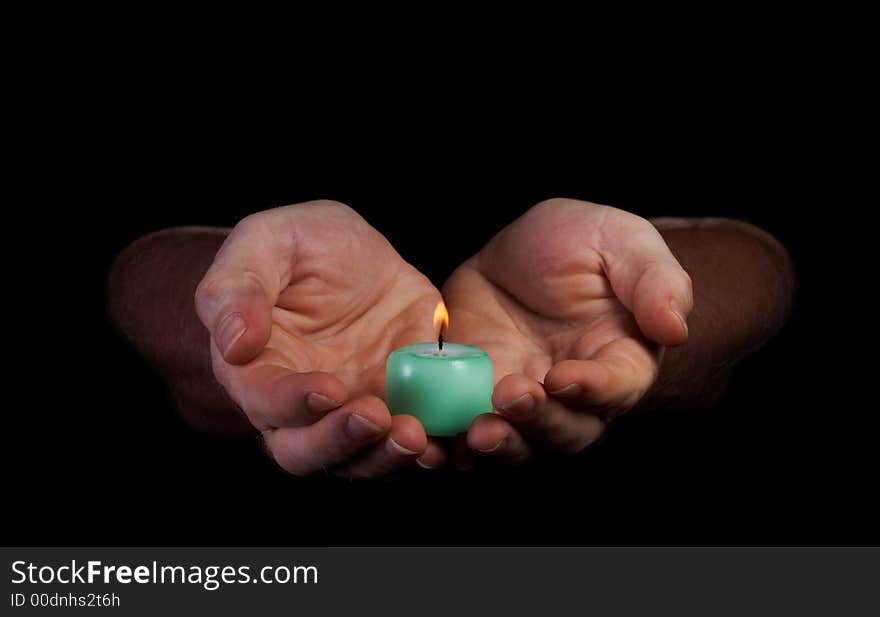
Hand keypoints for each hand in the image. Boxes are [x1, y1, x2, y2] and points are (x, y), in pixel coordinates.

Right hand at [195, 201, 445, 476]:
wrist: (355, 254)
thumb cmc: (298, 245)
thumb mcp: (267, 242)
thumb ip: (238, 286)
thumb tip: (233, 342)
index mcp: (257, 369)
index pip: (264, 401)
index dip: (291, 403)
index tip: (328, 389)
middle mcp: (301, 405)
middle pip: (307, 450)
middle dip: (341, 442)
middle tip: (376, 417)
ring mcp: (353, 410)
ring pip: (360, 458)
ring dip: (385, 456)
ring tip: (415, 434)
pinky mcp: (401, 404)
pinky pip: (412, 440)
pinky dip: (431, 446)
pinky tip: (448, 434)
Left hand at [442, 198, 692, 464]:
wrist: (524, 251)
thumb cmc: (585, 244)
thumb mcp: (621, 240)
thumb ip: (654, 280)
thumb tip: (675, 326)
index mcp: (619, 359)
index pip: (616, 387)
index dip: (593, 389)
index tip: (564, 377)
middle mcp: (573, 394)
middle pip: (566, 432)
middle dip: (539, 422)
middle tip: (511, 396)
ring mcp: (522, 398)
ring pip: (517, 443)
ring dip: (498, 443)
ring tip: (474, 431)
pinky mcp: (473, 394)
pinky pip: (463, 429)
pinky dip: (449, 440)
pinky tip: (432, 433)